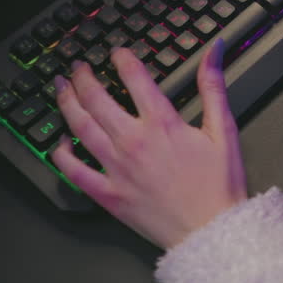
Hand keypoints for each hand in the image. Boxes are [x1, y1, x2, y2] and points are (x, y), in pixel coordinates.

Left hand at [50, 39, 247, 249]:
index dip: (122, 58)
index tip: (117, 53)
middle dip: (84, 77)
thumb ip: (213, 86)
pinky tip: (59, 142)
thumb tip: (214, 51)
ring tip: (62, 89)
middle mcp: (134, 142)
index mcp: (162, 124)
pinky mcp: (108, 194)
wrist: (211, 231)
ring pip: (81, 127)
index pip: (134, 77)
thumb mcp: (223, 129)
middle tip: (79, 67)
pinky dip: (61, 154)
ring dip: (67, 103)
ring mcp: (117, 168)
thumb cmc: (219, 185)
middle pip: (97, 98)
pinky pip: (74, 171)